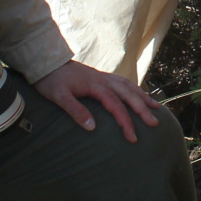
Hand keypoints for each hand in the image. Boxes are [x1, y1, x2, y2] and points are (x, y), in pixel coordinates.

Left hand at [34, 60, 160, 142]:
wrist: (45, 62)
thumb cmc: (50, 80)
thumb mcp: (59, 96)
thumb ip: (76, 110)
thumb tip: (92, 127)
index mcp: (95, 86)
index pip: (116, 106)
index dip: (126, 122)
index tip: (133, 138)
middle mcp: (103, 80)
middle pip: (128, 95)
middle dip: (143, 110)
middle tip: (154, 123)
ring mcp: (102, 77)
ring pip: (128, 86)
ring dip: (143, 97)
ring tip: (155, 107)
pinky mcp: (99, 76)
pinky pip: (122, 82)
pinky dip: (134, 88)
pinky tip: (137, 94)